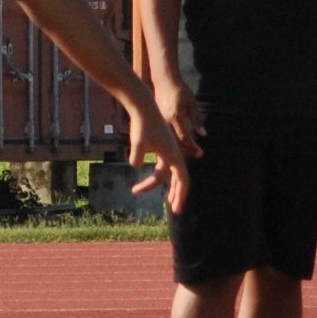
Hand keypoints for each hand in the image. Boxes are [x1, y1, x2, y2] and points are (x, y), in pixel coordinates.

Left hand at [121, 96, 189, 213]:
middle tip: (174, 209)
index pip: (182, 180)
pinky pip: (164, 166)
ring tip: (167, 201)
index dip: (181, 195)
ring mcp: (168, 150)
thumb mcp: (138, 141)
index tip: (175, 209)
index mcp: (172, 155)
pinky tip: (153, 181)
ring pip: (170, 173)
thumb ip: (137, 155)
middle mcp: (173, 154)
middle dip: (177, 194)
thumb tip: (134, 164)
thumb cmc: (141, 124)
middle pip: (179, 178)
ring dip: (169, 187)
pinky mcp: (161, 146)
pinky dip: (160, 176)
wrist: (142, 107)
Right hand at [151, 73, 203, 157]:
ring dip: (179, 147)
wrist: (164, 81)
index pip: (184, 138)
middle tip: (196, 154)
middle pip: (175, 142)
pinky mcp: (157, 120)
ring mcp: (160, 121)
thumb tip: (203, 134)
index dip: (192, 147)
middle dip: (186, 150)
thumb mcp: (192, 104)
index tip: (200, 153)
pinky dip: (172, 140)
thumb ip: (197, 120)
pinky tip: (179, 143)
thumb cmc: (181, 91)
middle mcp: (166, 121)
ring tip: (189, 151)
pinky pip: (164, 134)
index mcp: (176, 117)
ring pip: (169, 140)